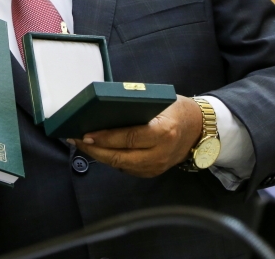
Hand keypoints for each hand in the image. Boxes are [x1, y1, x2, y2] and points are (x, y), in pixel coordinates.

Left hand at [70, 96, 202, 177]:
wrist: (199, 129)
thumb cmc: (175, 109)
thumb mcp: (158, 102)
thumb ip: (135, 106)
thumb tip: (102, 107)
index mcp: (163, 132)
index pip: (128, 138)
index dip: (105, 138)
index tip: (85, 134)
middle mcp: (160, 153)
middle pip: (120, 157)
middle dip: (95, 150)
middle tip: (75, 140)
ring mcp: (157, 166)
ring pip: (121, 165)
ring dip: (99, 155)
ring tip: (81, 144)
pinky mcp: (153, 172)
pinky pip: (126, 168)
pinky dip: (110, 159)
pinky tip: (98, 149)